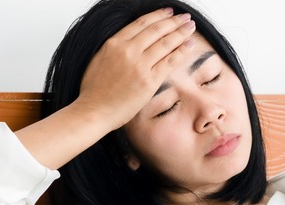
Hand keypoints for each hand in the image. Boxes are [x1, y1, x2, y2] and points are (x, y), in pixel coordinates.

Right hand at [75, 8, 195, 129]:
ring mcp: (139, 65)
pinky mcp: (149, 81)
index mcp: (114, 43)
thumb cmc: (93, 91)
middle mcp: (128, 50)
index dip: (158, 16)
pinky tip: (190, 45)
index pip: (141, 23)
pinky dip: (182, 51)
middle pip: (156, 30)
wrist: (93, 111)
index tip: (168, 12)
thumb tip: (127, 43)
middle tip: (185, 18)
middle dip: (174, 22)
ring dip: (181, 33)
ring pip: (165, 43)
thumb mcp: (99, 59)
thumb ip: (114, 49)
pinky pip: (170, 61)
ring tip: (191, 27)